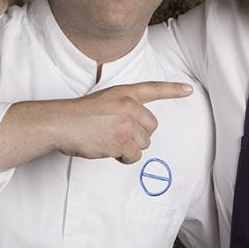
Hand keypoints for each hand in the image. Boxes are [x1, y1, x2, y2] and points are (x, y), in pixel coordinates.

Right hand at [50, 81, 192, 162]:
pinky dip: (123, 158)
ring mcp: (126, 124)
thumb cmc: (78, 115)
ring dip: (128, 147)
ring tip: (108, 140)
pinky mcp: (121, 141)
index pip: (153, 89)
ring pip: (143, 143)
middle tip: (116, 134)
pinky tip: (107, 149)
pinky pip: (134, 156)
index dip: (172, 90)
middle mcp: (129, 106)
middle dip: (137, 135)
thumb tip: (137, 127)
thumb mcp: (104, 100)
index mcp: (124, 93)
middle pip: (151, 127)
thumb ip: (123, 108)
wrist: (60, 123)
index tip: (188, 90)